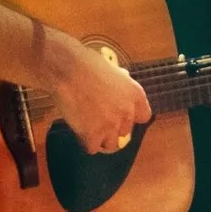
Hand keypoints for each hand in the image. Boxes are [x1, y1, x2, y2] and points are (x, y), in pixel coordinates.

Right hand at [46, 32, 152, 152]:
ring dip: (100, 137)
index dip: (131, 117)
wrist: (67, 70)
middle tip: (96, 116)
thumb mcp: (112, 69)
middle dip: (112, 126)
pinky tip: (79, 130)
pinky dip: (85, 142)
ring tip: (87, 125)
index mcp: (135, 95)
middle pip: (124, 131)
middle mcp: (127, 113)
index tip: (120, 114)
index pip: (143, 116)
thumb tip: (122, 79)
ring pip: (110, 144)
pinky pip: (92, 148)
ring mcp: (111, 126)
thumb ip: (120, 82)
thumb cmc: (86, 63)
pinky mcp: (93, 135)